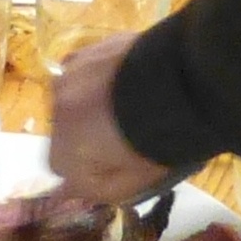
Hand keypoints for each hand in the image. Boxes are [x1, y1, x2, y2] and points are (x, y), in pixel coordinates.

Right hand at [51, 35, 177, 206]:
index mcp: (65, 148)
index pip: (63, 169)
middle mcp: (57, 111)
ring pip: (73, 99)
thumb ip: (96, 190)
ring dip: (90, 105)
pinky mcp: (88, 49)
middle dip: (87, 135)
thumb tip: (68, 191)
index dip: (89, 168)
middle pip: (65, 131)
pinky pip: (84, 72)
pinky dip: (98, 79)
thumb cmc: (159, 140)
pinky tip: (124, 80)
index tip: (116, 163)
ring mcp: (70, 76)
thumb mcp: (133, 182)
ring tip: (129, 104)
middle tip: (126, 134)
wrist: (183, 83)